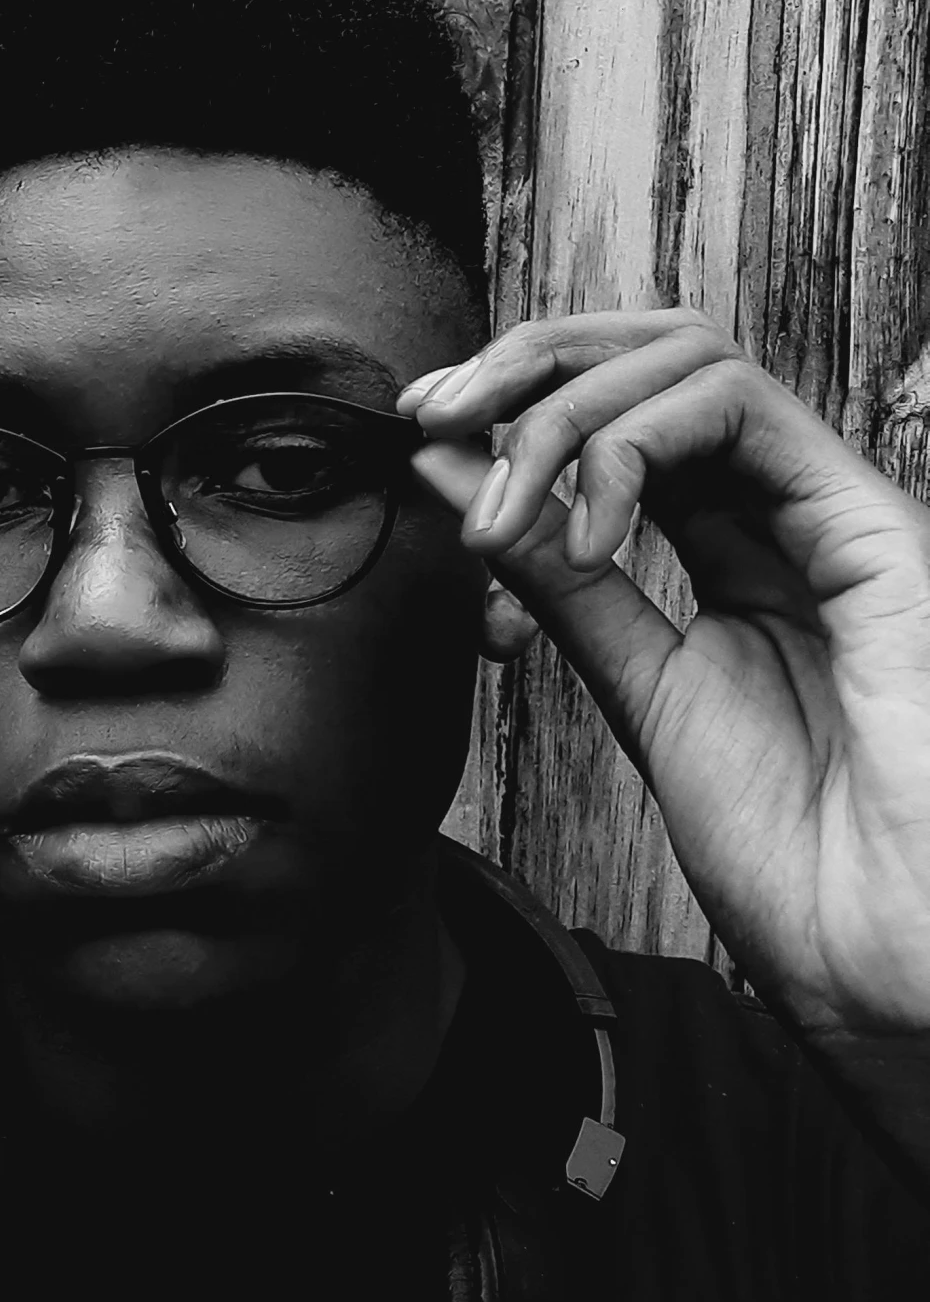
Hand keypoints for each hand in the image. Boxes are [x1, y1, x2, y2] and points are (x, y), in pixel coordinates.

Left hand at [396, 308, 929, 1037]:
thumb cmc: (790, 849)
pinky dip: (629, 442)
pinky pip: (737, 403)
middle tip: (435, 415)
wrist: (880, 952)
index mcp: (740, 546)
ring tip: (502, 520)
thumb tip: (456, 471)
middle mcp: (789, 509)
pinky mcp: (869, 522)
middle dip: (527, 362)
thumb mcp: (638, 683)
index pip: (626, 406)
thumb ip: (558, 574)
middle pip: (655, 349)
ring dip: (560, 410)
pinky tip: (585, 539)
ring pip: (689, 355)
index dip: (519, 393)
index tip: (423, 429)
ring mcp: (832, 508)